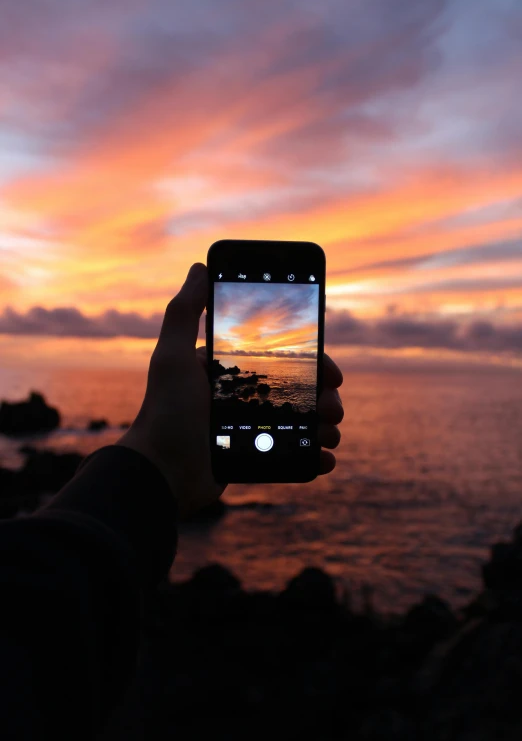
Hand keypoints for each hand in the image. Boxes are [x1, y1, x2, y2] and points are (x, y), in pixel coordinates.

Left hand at [118, 263, 342, 513]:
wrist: (159, 474)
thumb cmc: (165, 413)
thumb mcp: (172, 357)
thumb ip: (183, 312)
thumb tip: (199, 267)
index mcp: (227, 373)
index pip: (280, 360)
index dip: (312, 363)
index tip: (332, 372)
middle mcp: (239, 398)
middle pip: (297, 393)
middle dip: (324, 399)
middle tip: (335, 409)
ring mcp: (247, 430)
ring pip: (300, 423)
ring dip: (325, 428)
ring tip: (332, 435)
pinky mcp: (251, 458)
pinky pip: (291, 455)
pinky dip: (312, 456)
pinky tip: (325, 458)